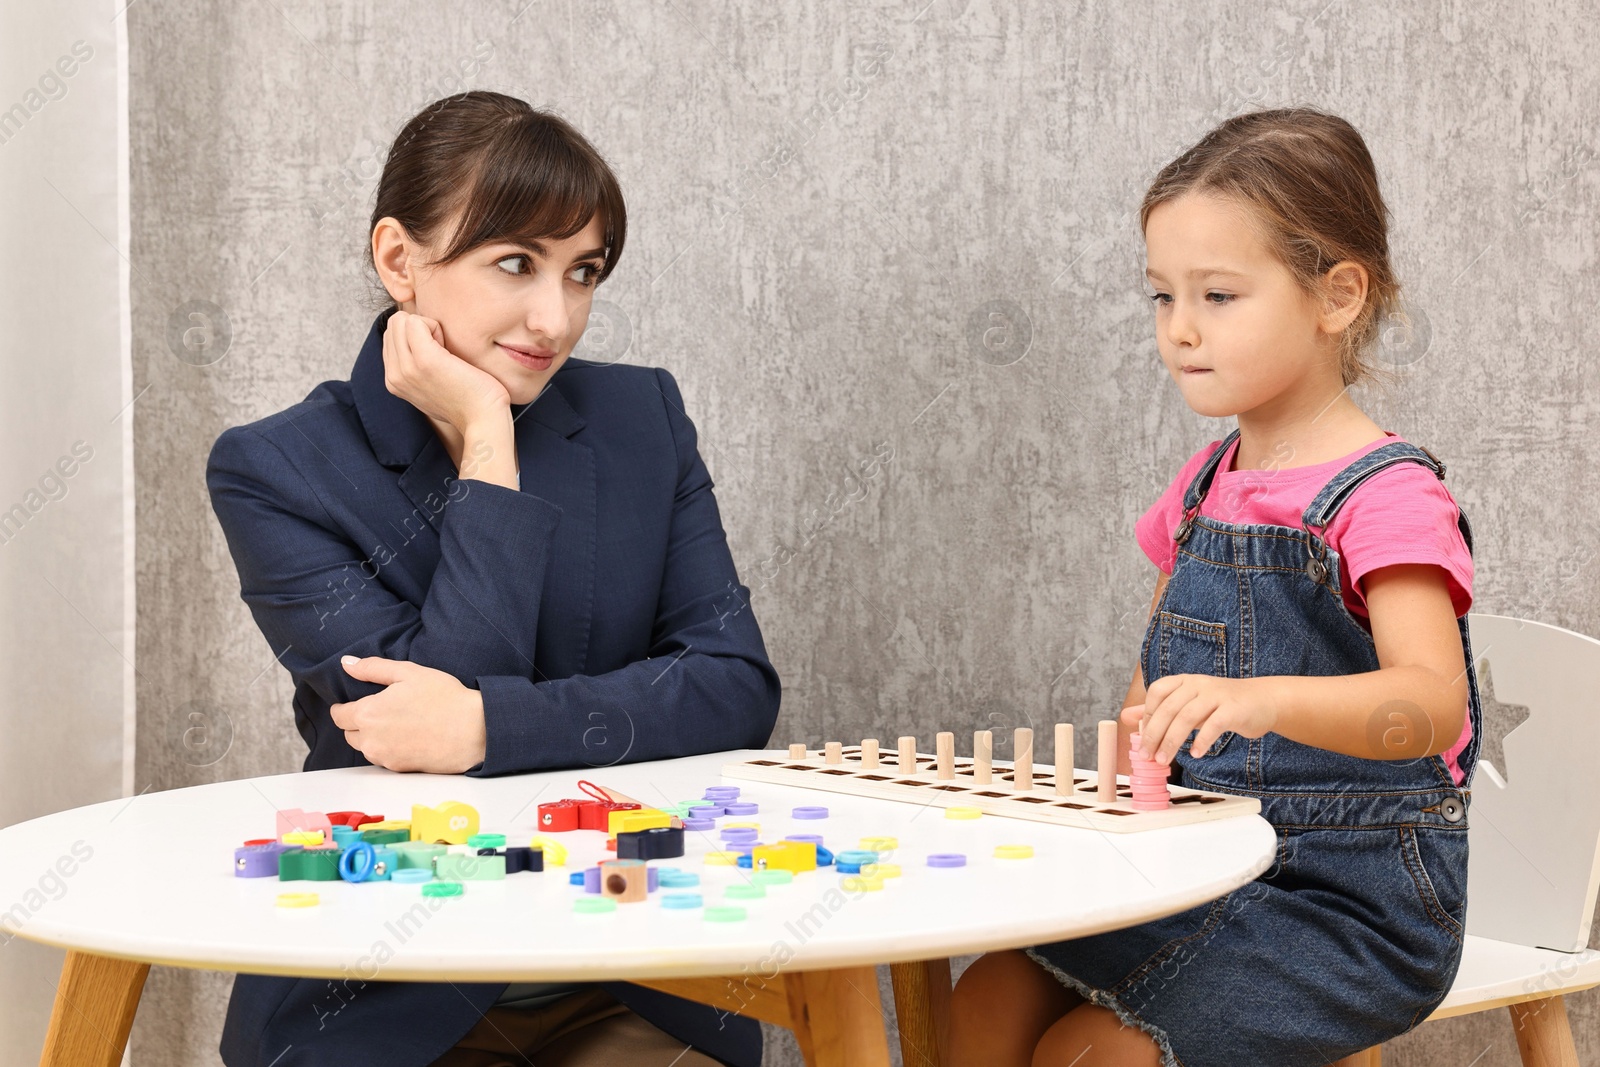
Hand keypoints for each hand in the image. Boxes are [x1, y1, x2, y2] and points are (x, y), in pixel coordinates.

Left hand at [330, 656, 486, 772]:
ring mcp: (384, 757)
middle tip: (382, 711)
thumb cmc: (444, 698)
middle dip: (358, 723)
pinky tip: (408, 737)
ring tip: (398, 723)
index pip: (339, 715)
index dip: (343, 708)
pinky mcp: (399, 769)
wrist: (474, 731)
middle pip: (349, 733)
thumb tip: (346, 663)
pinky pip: (383, 758)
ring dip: (372, 737)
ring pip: (365, 748)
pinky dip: (389, 748)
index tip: (353, 704)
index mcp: (368, 713)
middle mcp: (370, 739)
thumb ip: (372, 668)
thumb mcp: (409, 672)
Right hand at [382, 311, 509, 434]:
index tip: (438, 356)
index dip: (417, 337)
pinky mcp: (424, 360)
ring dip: (428, 327)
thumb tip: (418, 344)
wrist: (483, 420)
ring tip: (446, 352)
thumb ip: (417, 369)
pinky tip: (450, 351)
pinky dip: (436, 326)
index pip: (391, 336)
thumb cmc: (467, 401)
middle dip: (421, 328)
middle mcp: (394, 375)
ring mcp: (406, 368)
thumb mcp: (431, 388)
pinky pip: (416, 321)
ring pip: (402, 320)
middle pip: (394, 325)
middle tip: (444, 351)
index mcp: (394, 381)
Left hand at [1129, 674, 1277, 764]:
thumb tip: (1126, 717)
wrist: (1262, 701)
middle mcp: (1199, 684)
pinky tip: (1195, 754)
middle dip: (1154, 733)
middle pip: (1169, 707)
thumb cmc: (1220, 705)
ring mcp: (1217, 694)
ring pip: (1187, 717)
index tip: (1143, 738)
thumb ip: (1158, 710)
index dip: (1147, 714)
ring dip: (1173, 741)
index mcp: (1185, 681)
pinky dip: (1202, 740)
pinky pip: (1214, 724)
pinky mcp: (1234, 709)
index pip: (1158, 692)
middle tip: (1147, 756)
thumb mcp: (1187, 705)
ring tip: (1164, 760)